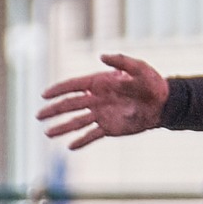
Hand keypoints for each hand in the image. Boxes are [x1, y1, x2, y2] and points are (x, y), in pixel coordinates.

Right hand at [36, 53, 169, 148]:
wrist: (163, 103)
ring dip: (62, 127)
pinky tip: (70, 147)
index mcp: (100, 83)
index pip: (74, 86)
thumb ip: (121, 61)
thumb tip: (102, 57)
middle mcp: (97, 99)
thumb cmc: (152, 82)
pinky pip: (92, 135)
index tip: (44, 95)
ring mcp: (102, 114)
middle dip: (54, 110)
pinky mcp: (109, 128)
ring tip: (47, 133)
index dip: (58, 90)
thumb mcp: (139, 68)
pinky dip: (81, 141)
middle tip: (39, 116)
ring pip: (77, 122)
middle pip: (70, 105)